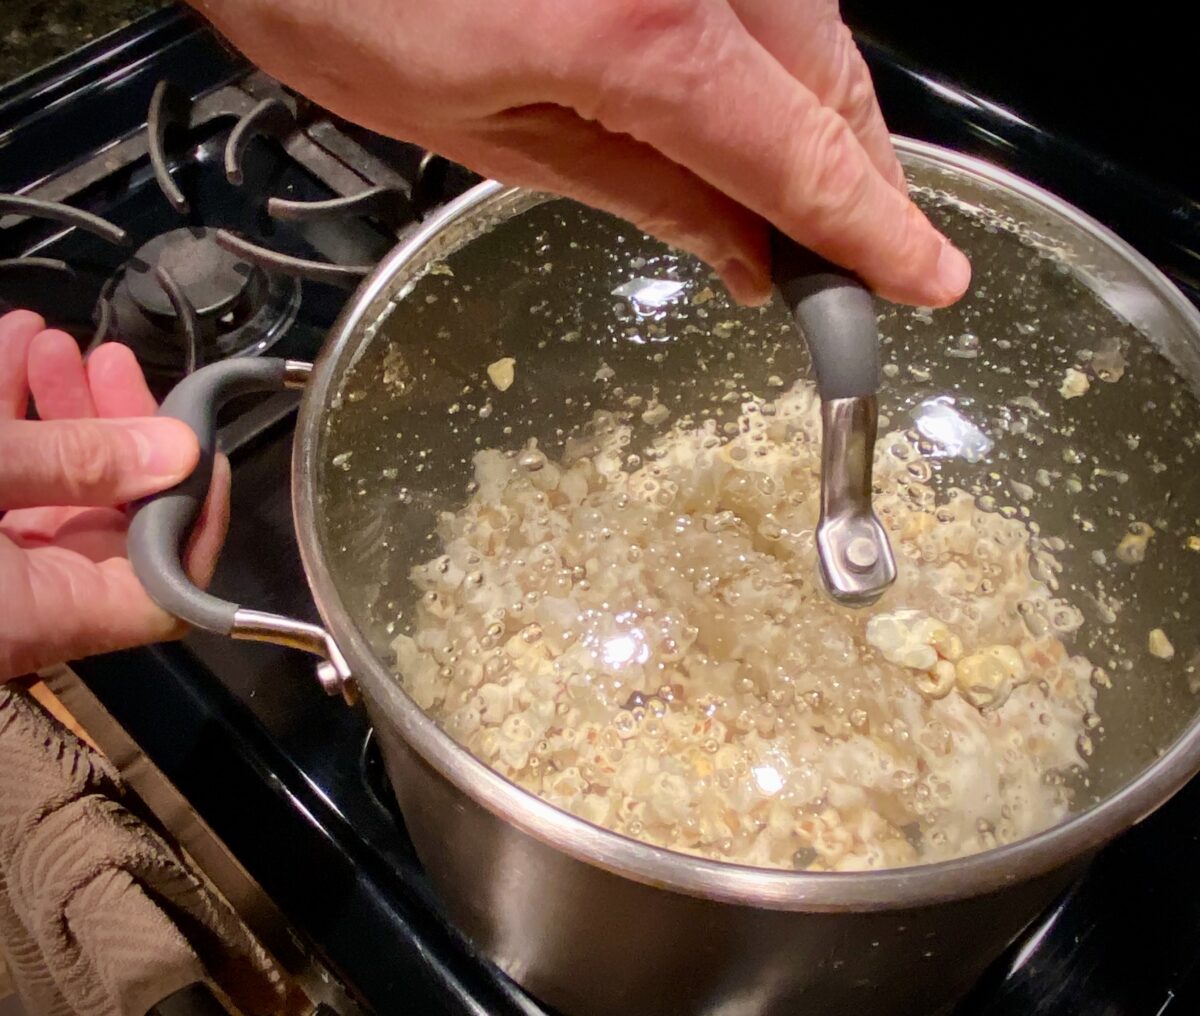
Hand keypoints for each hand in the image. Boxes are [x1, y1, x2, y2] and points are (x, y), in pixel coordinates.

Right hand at [0, 311, 229, 681]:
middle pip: (106, 515)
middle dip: (113, 425)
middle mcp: (29, 597)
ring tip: (50, 339)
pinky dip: (9, 412)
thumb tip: (176, 448)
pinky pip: (1, 475)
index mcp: (52, 613)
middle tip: (110, 359)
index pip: (169, 587)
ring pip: (46, 483)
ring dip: (55, 407)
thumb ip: (72, 464)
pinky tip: (10, 345)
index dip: (198, 518)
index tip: (200, 444)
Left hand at [193, 0, 969, 306]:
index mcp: (649, 35)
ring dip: (825, 117)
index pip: (805, 158)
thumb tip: (741, 253)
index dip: (874, 233)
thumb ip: (641, 191)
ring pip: (815, 29)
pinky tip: (764, 106)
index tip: (929, 279)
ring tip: (819, 197)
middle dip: (860, 179)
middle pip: (834, 84)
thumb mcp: (485, 131)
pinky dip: (781, 58)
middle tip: (869, 259)